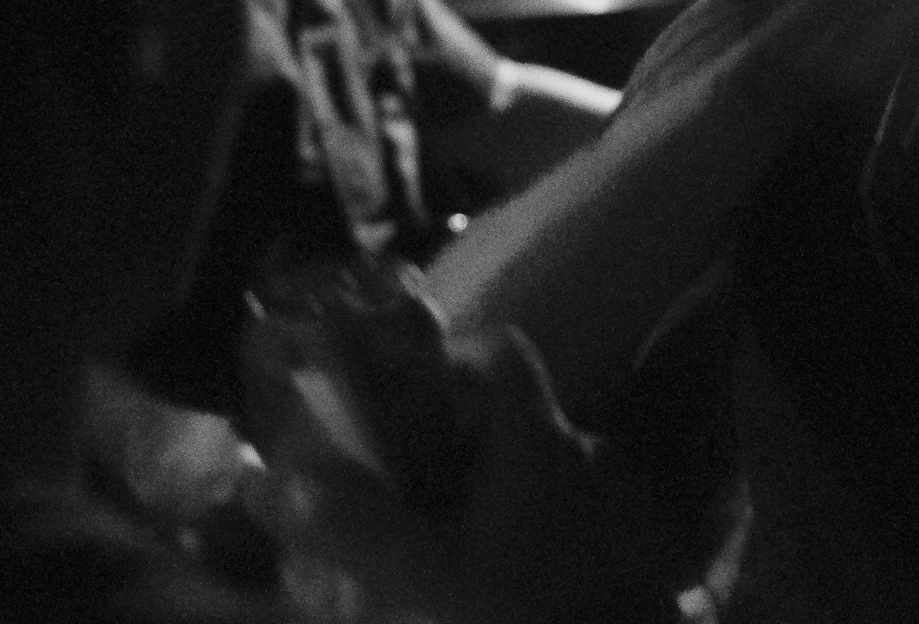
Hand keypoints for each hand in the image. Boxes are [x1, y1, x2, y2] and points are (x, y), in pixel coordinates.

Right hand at [244, 324, 683, 623]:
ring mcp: (606, 494)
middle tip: (401, 473)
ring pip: (533, 466)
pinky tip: (485, 567)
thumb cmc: (529, 603)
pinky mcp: (617, 537)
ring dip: (486, 486)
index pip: (502, 352)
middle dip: (455, 436)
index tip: (403, 387)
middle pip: (510, 413)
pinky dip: (519, 526)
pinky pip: (557, 511)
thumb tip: (269, 485)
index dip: (453, 353)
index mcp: (536, 436)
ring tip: (436, 528)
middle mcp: (578, 449)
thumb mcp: (428, 571)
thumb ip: (353, 528)